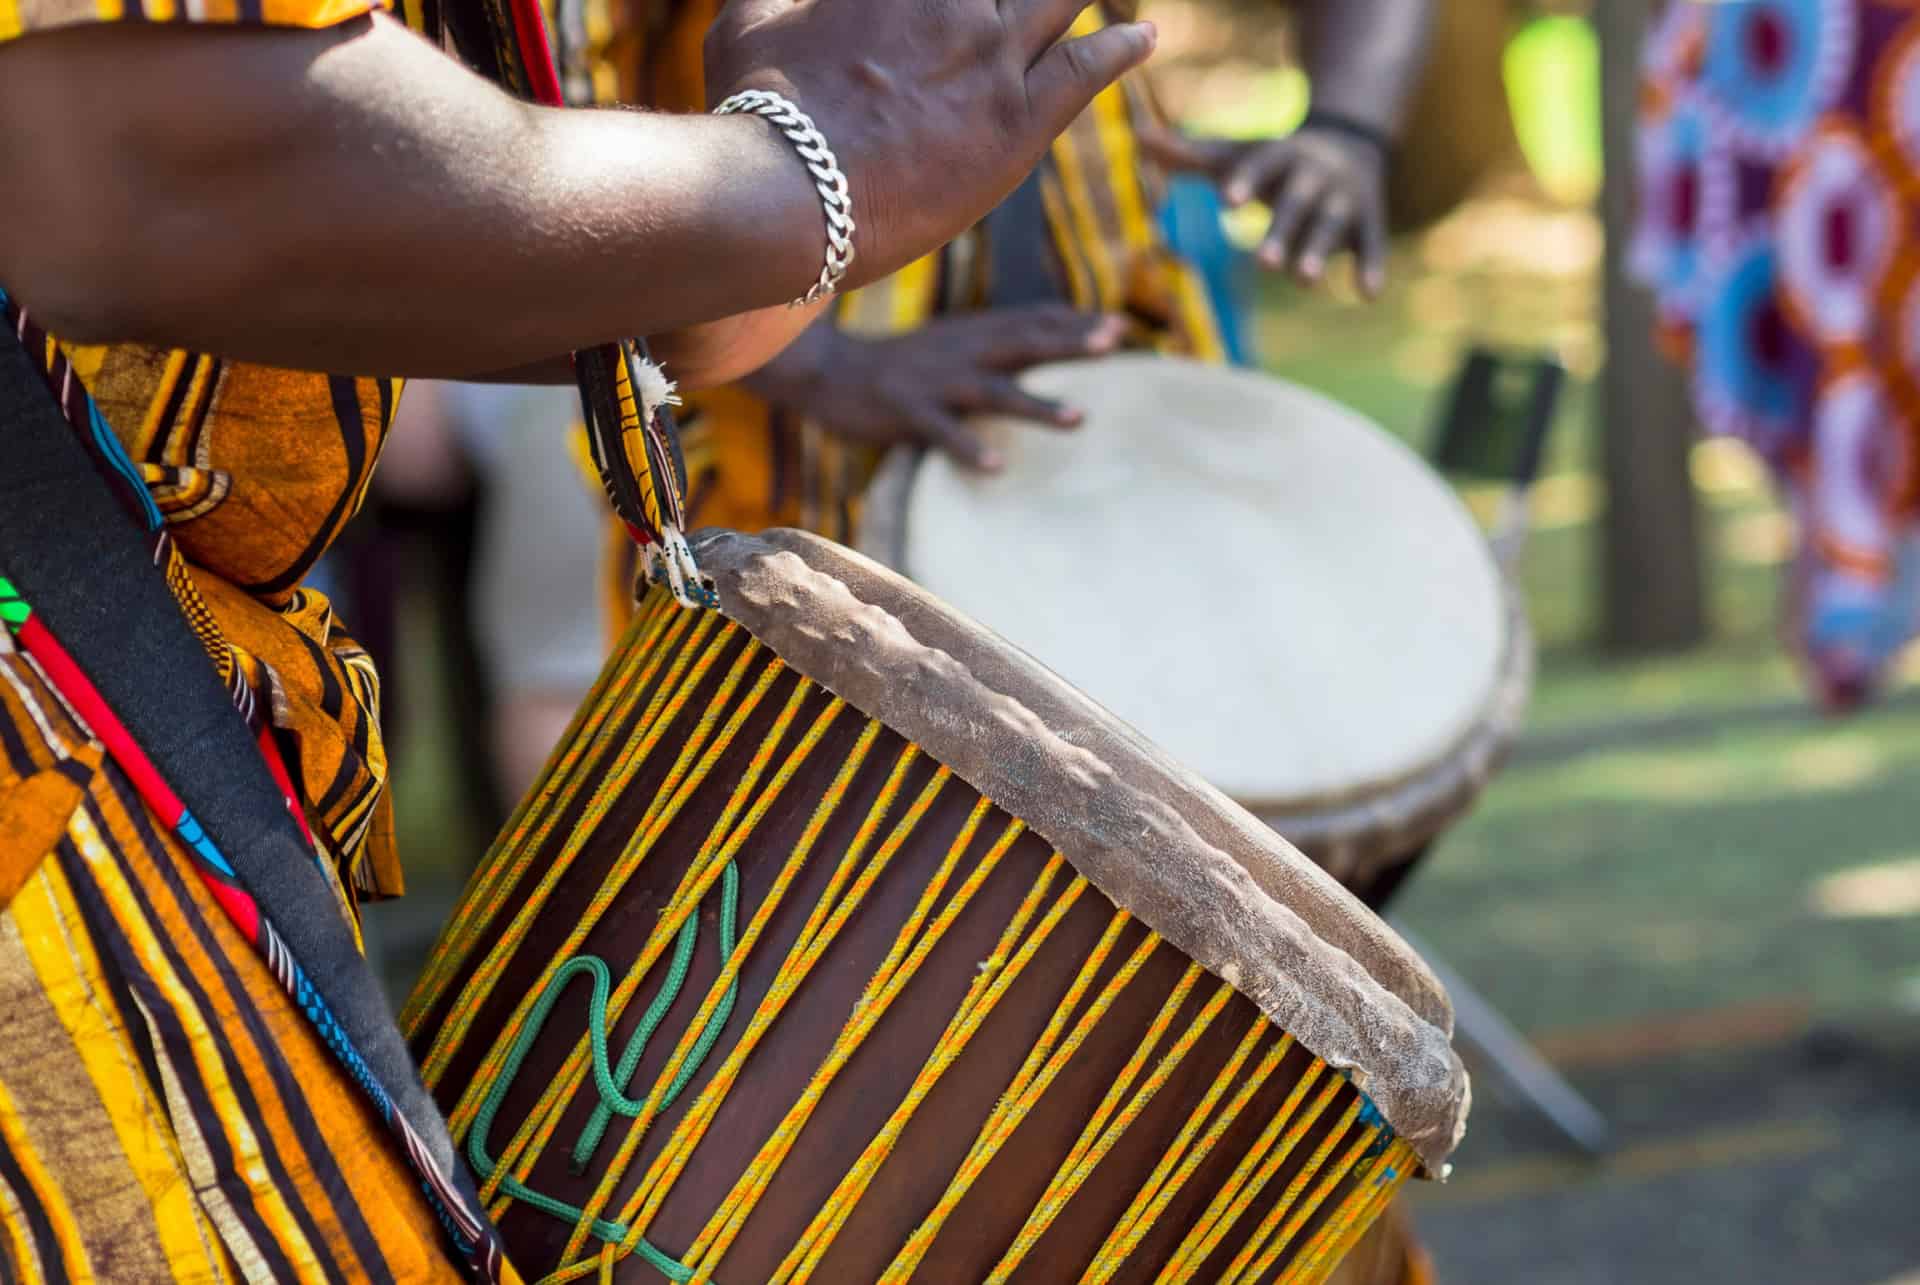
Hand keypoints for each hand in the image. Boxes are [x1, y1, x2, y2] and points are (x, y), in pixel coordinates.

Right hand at [705, 0, 1156, 288]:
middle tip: (1036, 2)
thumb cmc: (754, 107)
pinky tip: (1144, 40)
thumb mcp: (745, 16)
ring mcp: (993, 55)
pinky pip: (1089, 69)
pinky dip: (1122, 48)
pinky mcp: (1017, 122)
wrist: (786, 193)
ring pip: (1063, 0)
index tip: (939, 1)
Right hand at [749, 306, 1128, 470]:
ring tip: (1080, 418)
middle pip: (1024, 344)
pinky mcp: (907, 413)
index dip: (1075, 322)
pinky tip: (996, 467)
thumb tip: (1054, 335)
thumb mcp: (952, 342)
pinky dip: (969, 448)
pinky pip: (942, 433)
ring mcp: (935, 382)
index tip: (1121, 329)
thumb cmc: (903, 363)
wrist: (829, 370)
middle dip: (1069, 343)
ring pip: (994, 392)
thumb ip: (999, 341)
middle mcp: (960, 351)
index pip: (1032, 320)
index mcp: (973, 333)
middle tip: (1112, 344)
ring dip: (1037, 404)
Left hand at [1142, 124, 1389, 295]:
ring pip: (1331, 226)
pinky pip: (1372, 244)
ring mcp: (1343, 199)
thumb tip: (1136, 137)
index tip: (1226, 200)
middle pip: (1295, 203)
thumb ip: (1189, 154)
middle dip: (1281, 229)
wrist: (1350, 144)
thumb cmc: (1273, 162)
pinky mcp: (1368, 221)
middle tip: (1263, 263)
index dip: (1245, 181)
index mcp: (1279, 156)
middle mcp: (1313, 175)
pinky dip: (1371, 266)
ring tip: (1304, 280)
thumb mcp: (1235, 154)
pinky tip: (1367, 295)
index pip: (1260, 165)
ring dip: (1319, 251)